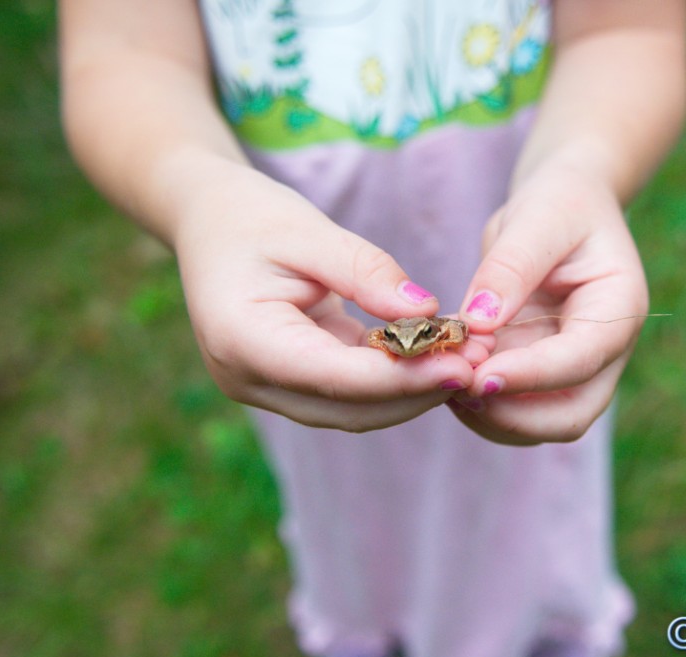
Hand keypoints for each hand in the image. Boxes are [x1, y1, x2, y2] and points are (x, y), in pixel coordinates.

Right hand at [174, 163, 481, 430]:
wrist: (206, 219)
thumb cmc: (250, 215)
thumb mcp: (309, 230)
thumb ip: (367, 273)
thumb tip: (429, 313)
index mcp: (242, 339)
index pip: (335, 377)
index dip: (403, 379)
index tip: (463, 364)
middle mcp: (247, 377)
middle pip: (349, 408)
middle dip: (417, 392)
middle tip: (479, 364)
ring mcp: (264, 386)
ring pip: (352, 410)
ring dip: (411, 392)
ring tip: (467, 361)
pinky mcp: (286, 382)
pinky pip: (347, 394)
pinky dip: (392, 380)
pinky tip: (435, 357)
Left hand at [450, 155, 648, 444]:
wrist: (562, 207)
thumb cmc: (559, 203)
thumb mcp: (539, 218)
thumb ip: (510, 268)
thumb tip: (478, 322)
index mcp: (618, 309)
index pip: (580, 360)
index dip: (530, 376)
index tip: (478, 378)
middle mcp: (603, 352)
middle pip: (570, 416)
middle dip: (512, 416)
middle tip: (454, 388)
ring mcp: (571, 369)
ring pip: (538, 423)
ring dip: (489, 414)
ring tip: (443, 378)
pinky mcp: (538, 372)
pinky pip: (512, 406)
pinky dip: (478, 401)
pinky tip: (445, 372)